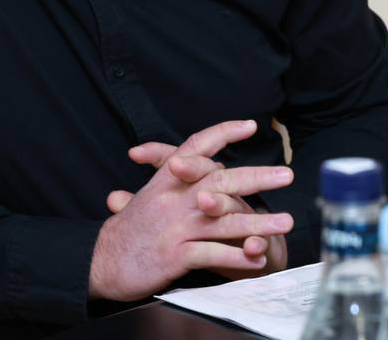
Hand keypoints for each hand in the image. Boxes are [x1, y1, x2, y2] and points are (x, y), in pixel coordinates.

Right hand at [89, 120, 294, 300]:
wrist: (100, 261)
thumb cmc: (127, 230)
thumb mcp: (144, 196)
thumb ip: (166, 178)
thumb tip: (183, 161)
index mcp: (166, 181)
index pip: (196, 147)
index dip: (223, 133)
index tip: (250, 125)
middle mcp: (172, 199)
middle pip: (220, 180)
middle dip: (257, 177)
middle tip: (287, 175)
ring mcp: (174, 227)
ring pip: (223, 221)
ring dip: (258, 222)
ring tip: (285, 222)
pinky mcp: (174, 255)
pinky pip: (211, 254)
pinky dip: (236, 257)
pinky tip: (257, 259)